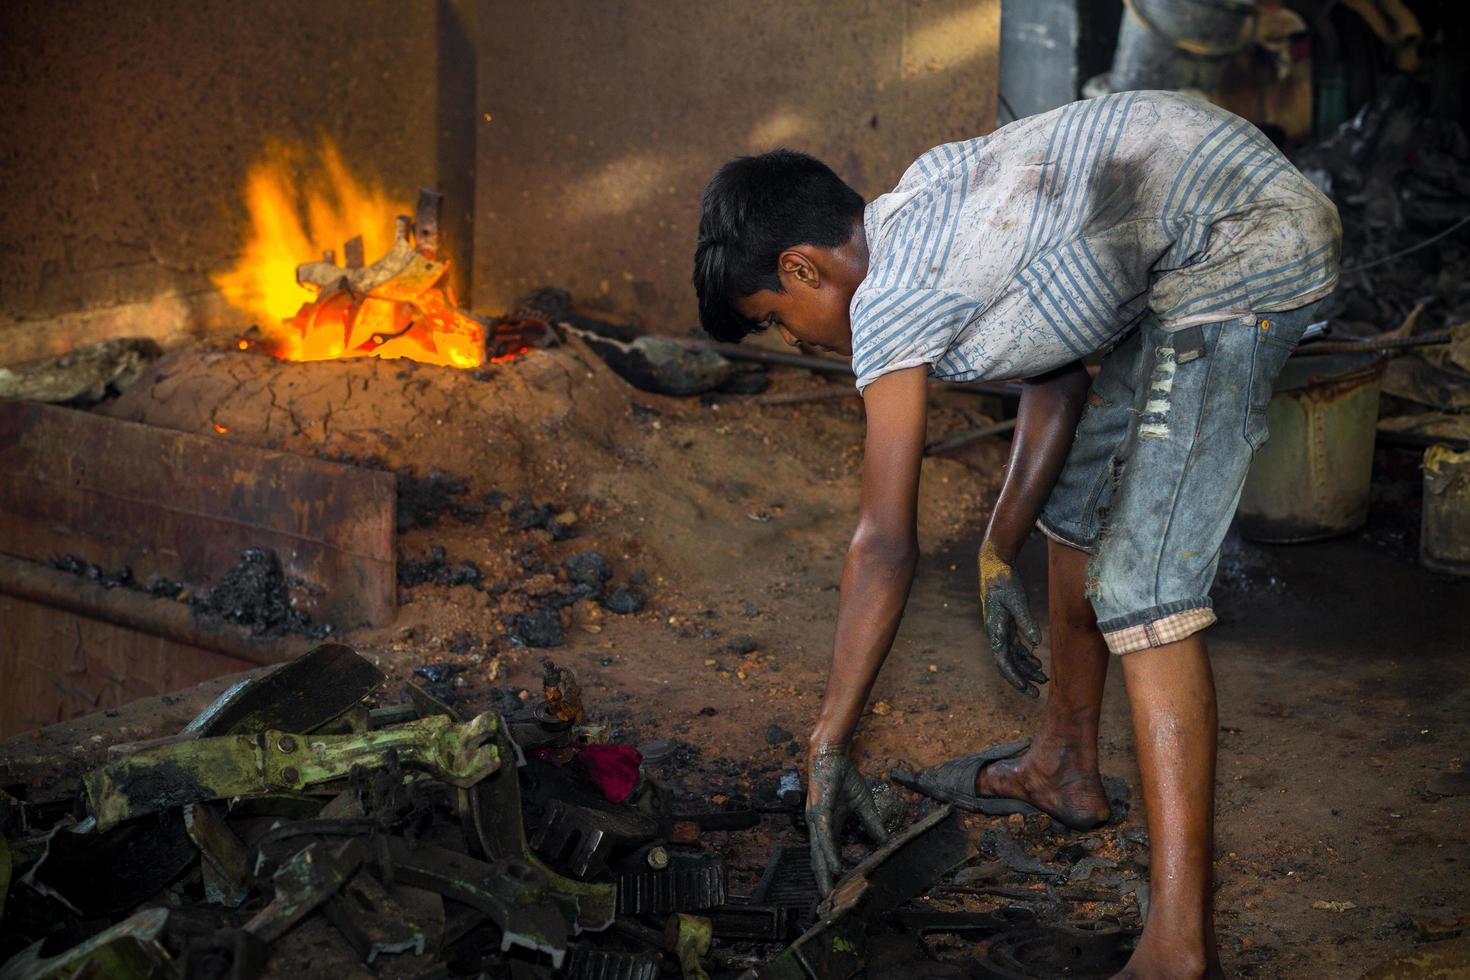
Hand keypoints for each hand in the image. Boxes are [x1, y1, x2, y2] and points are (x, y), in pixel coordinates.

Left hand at [805, 738, 887, 893]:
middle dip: (824, 882)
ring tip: (828, 894)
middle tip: (828, 905)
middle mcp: (819, 827)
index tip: (837, 892)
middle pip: (820, 860)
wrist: (832, 754)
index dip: (832, 873)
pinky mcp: (819, 811)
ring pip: (819, 853)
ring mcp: (817, 820)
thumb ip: (872, 824)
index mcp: (828, 826)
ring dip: (824, 874)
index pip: (829, 855)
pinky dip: (828, 853)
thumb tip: (885, 842)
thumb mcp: (863, 804)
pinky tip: (833, 867)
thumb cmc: (844, 776)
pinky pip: (825, 837)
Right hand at [978, 539, 1045, 696]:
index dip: (1015, 678)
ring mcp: (1000, 629)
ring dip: (1027, 668)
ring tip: (1043, 679)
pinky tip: (1037, 660)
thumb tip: (1036, 644)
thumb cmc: (1004, 580)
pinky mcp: (1005, 622)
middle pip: (1008, 663)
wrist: (994, 563)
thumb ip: (1026, 622)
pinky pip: (1015, 645)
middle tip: (1038, 692)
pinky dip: (1025, 655)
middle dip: (1022, 679)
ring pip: (1013, 656)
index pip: (1003, 662)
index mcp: (995, 630)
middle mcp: (995, 633)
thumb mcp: (1016, 601)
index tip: (1028, 690)